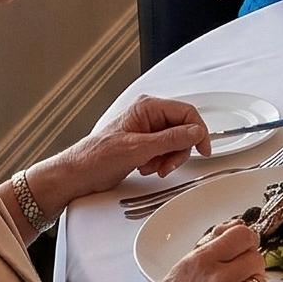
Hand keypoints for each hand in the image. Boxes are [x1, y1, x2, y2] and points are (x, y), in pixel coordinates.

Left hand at [60, 96, 210, 198]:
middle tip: (167, 166)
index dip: (198, 131)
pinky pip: (165, 152)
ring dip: (168, 159)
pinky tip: (145, 168)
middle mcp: (149, 116)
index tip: (203, 149)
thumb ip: (170, 139)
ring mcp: (147, 131)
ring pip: (175, 143)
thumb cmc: (97, 157)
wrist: (78, 174)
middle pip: (183, 129)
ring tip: (152, 168)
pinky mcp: (145, 144)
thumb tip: (196, 132)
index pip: (186, 113)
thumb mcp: (138, 148)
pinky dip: (160, 163)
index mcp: (147, 107)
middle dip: (178, 151)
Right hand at [120, 218, 266, 281]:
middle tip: (237, 272)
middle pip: (256, 258)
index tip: (244, 245)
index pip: (242, 235)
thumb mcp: (177, 274)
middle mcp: (219, 280)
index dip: (246, 240)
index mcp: (200, 263)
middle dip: (248, 263)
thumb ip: (207, 252)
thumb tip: (231, 231)